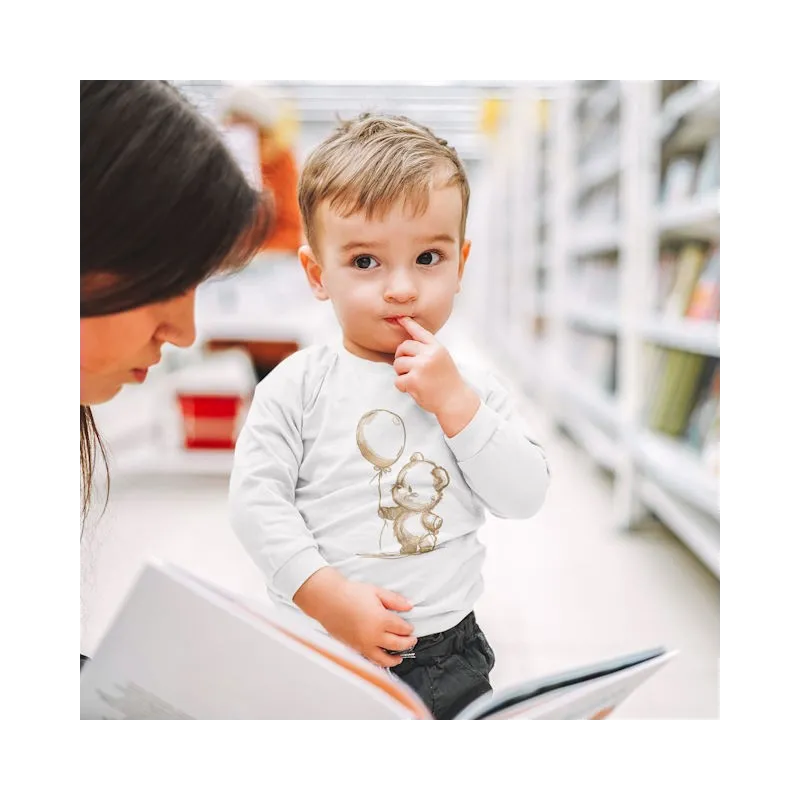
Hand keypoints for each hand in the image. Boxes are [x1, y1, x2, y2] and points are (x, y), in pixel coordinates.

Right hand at [293, 568, 416, 667]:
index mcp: (382, 620)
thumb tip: (409, 606)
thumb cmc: (350, 594)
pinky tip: (382, 658)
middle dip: (408, 643)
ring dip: (396, 659)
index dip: (409, 629)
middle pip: (398, 644)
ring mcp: (364, 644)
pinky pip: (371, 660)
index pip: (402, 629)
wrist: (328, 601)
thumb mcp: (376, 592)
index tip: (411, 628)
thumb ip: (394, 600)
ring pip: (385, 658)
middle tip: (412, 640)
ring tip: (401, 657)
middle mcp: (374, 635)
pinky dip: (380, 661)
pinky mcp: (355, 648)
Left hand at [394, 316, 480, 436]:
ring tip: (412, 380)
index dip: (408, 324)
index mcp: (437, 348)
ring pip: (397, 364)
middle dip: (400, 357)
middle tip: (407, 368)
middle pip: (403, 347)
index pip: (420, 332)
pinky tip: (412, 389)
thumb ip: (428, 350)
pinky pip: (397, 380)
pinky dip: (402, 386)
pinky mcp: (414, 380)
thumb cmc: (447, 382)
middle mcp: (429, 354)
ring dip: (401, 373)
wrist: (454, 400)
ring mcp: (421, 367)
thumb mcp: (442, 359)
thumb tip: (408, 344)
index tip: (400, 317)